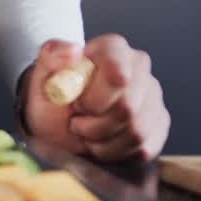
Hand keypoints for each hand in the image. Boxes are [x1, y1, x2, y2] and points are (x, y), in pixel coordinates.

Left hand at [19, 35, 170, 161]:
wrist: (56, 122)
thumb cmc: (52, 97)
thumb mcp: (42, 76)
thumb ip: (51, 56)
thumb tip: (73, 51)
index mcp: (112, 48)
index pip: (118, 74)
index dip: (94, 99)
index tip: (75, 104)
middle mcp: (139, 67)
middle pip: (127, 108)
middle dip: (93, 125)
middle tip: (76, 120)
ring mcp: (153, 95)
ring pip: (136, 131)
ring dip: (101, 141)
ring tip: (86, 131)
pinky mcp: (159, 123)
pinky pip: (143, 149)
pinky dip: (114, 153)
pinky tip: (101, 141)